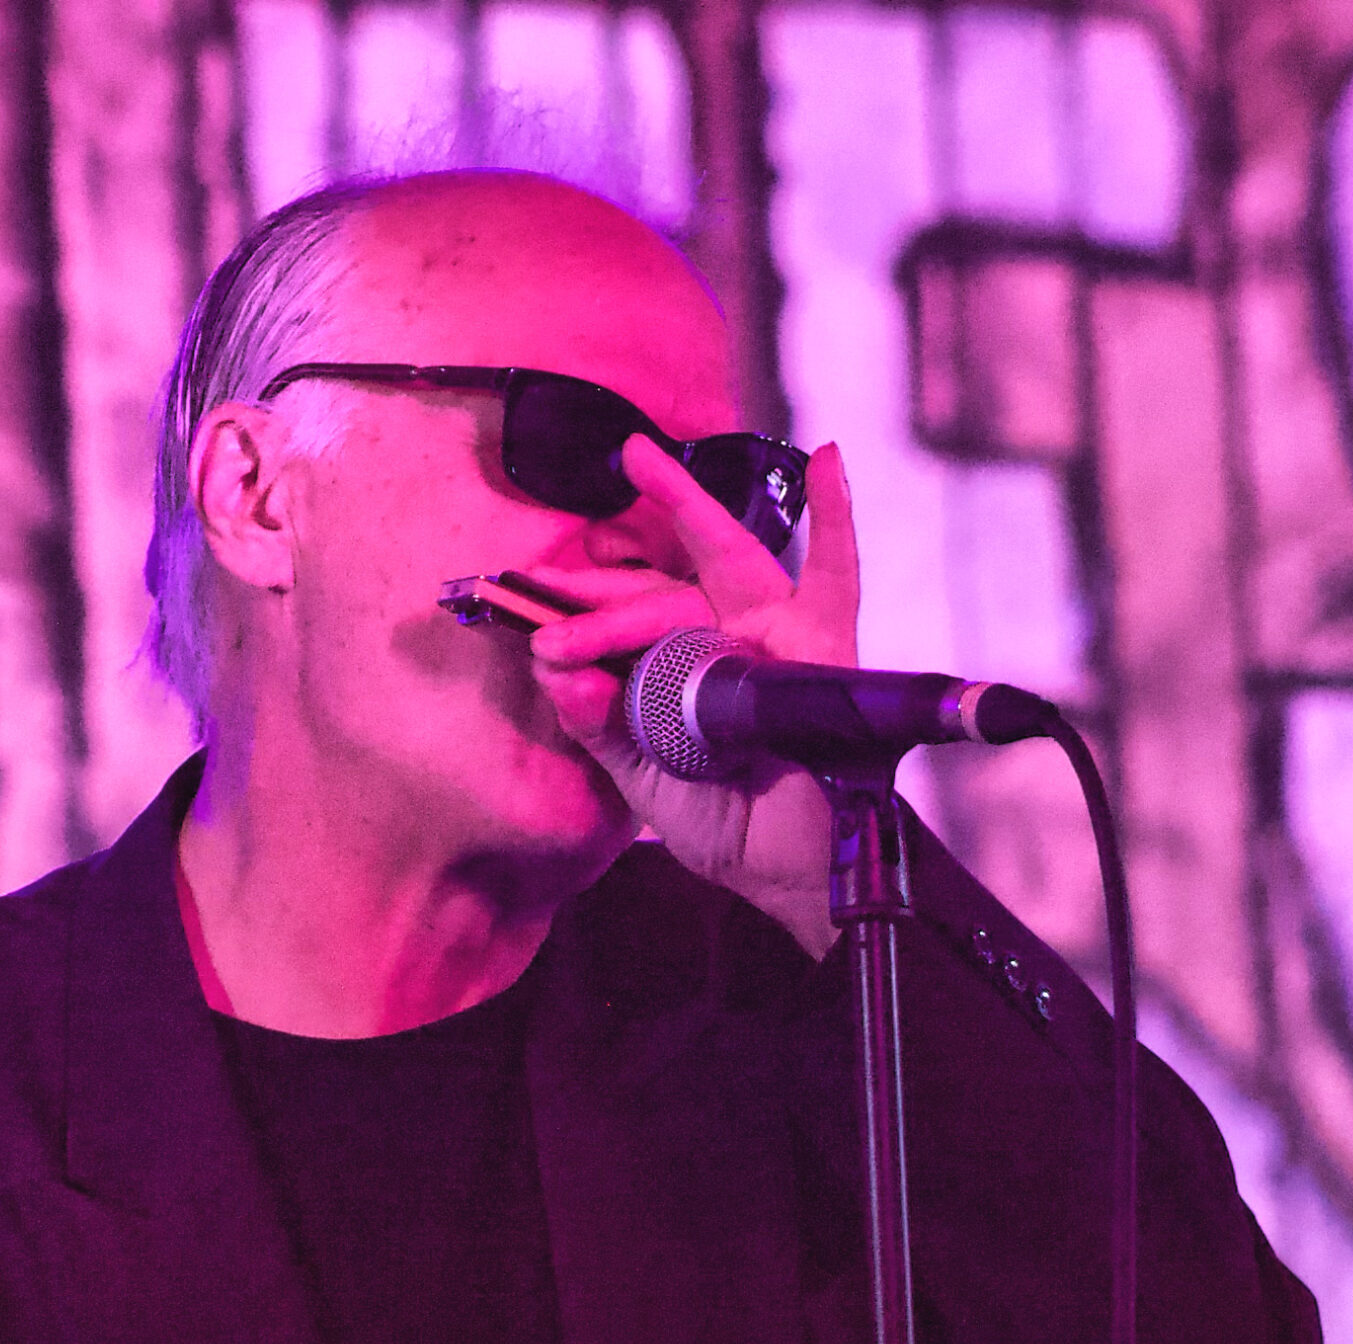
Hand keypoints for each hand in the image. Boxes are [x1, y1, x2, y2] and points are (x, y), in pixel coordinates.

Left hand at [527, 438, 862, 957]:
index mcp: (678, 671)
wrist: (794, 876)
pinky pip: (833, 575)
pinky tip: (828, 458)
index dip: (571, 617)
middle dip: (599, 572)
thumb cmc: (728, 827)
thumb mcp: (640, 777)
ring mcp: (774, 638)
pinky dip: (835, 517)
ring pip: (722, 562)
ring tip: (639, 458)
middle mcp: (725, 643)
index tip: (517, 614)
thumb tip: (555, 669)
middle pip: (657, 586)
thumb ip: (598, 724)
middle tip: (540, 567)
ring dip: (684, 504)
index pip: (621, 624)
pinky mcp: (822, 647)